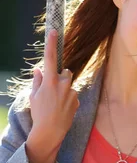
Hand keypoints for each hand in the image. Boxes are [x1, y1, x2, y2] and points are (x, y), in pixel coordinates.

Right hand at [29, 30, 78, 150]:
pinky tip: (62, 109)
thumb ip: (37, 81)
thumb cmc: (39, 113)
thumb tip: (38, 70)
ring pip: (69, 85)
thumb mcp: (34, 96)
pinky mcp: (77, 101)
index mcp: (50, 81)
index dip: (52, 44)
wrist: (51, 131)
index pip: (51, 58)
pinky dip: (68, 99)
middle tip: (51, 91)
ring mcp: (72, 93)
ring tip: (56, 103)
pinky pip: (72, 95)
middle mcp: (63, 84)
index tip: (54, 31)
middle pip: (65, 73)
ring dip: (64, 90)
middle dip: (60, 77)